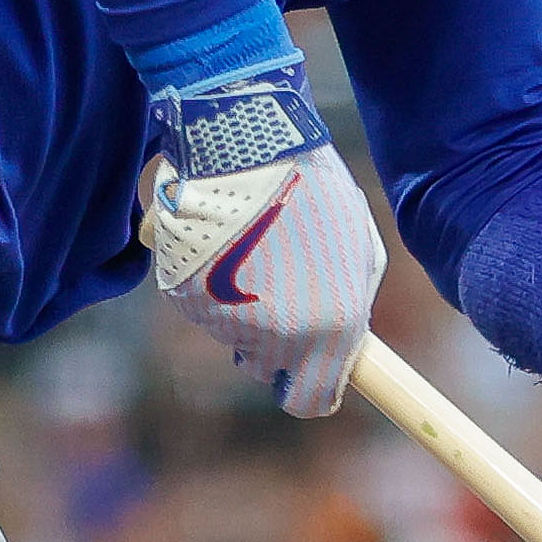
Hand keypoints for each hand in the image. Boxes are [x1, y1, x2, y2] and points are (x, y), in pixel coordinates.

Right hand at [138, 58, 384, 418]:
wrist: (248, 140)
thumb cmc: (315, 188)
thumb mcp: (360, 247)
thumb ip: (354, 303)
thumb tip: (346, 341)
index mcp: (328, 330)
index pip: (310, 400)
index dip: (310, 386)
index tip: (309, 370)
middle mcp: (274, 336)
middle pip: (265, 369)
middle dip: (272, 341)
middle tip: (280, 284)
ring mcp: (222, 318)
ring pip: (231, 334)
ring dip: (241, 303)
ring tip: (255, 242)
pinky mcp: (182, 294)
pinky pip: (199, 305)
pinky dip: (208, 282)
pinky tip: (225, 237)